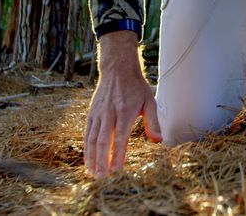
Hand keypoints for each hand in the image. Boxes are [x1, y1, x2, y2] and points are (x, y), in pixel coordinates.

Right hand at [83, 31, 161, 177]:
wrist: (118, 70)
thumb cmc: (136, 88)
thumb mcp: (149, 102)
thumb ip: (153, 122)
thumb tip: (159, 140)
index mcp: (125, 112)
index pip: (120, 137)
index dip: (117, 154)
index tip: (116, 169)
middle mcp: (109, 113)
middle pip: (102, 140)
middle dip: (102, 160)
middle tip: (102, 177)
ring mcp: (98, 113)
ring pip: (91, 138)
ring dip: (91, 157)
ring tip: (93, 172)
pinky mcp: (91, 113)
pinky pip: (87, 133)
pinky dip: (86, 148)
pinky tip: (88, 159)